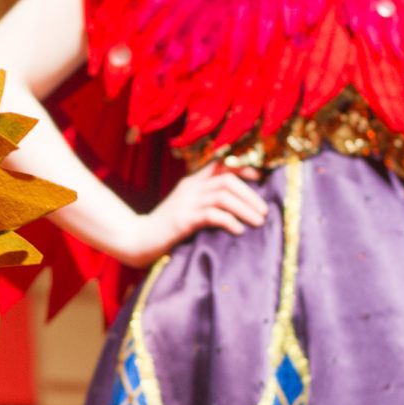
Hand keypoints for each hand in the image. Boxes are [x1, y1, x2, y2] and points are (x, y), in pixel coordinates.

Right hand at [124, 163, 266, 266]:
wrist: (139, 239)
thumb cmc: (166, 227)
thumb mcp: (187, 207)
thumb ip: (206, 202)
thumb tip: (237, 205)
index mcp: (191, 182)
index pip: (220, 165)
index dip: (243, 168)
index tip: (260, 178)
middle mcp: (190, 188)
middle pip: (227, 180)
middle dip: (250, 194)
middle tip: (264, 211)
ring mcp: (185, 203)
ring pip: (222, 196)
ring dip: (245, 208)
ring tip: (258, 222)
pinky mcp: (182, 220)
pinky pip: (212, 215)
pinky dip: (229, 221)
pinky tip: (238, 230)